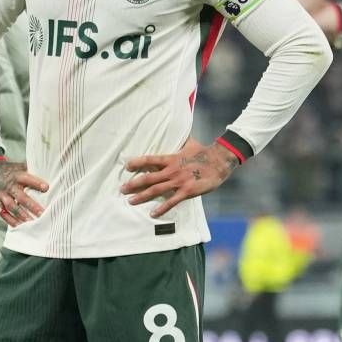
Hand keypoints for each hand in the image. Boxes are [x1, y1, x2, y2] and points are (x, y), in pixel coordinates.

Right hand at [0, 155, 50, 227]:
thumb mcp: (18, 167)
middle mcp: (9, 186)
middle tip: (42, 214)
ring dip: (22, 216)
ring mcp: (1, 195)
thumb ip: (32, 169)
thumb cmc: (8, 170)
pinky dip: (10, 220)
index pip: (27, 179)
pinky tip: (19, 226)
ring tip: (32, 223)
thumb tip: (51, 169)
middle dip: (32, 206)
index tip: (47, 188)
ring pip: (12, 207)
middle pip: (21, 197)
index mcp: (16, 175)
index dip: (37, 183)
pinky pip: (3, 213)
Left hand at [121, 137, 235, 217]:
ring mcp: (178, 181)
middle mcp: (172, 170)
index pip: (150, 160)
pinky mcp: (187, 191)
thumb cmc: (204, 152)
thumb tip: (177, 128)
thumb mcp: (189, 143)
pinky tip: (152, 213)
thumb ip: (179, 141)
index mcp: (171, 158)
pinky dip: (161, 208)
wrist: (219, 161)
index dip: (137, 162)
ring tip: (130, 201)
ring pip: (156, 190)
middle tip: (121, 189)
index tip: (126, 166)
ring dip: (142, 196)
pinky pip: (171, 202)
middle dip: (133, 184)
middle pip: (148, 177)